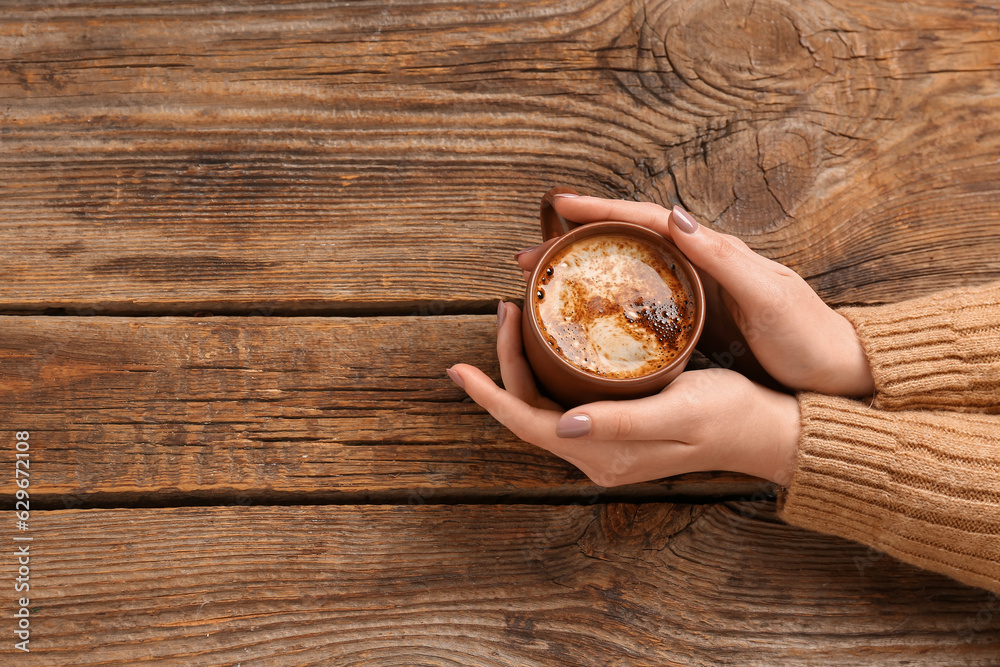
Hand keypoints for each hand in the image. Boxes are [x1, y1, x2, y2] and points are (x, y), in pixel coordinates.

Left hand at [447, 302, 800, 485]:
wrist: (768, 429)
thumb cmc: (730, 414)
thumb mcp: (679, 411)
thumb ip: (619, 421)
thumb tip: (561, 422)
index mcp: (602, 453)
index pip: (525, 423)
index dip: (488, 395)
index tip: (456, 367)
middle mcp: (596, 454)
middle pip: (528, 411)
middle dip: (506, 364)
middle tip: (505, 309)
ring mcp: (605, 444)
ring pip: (544, 405)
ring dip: (524, 366)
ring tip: (519, 316)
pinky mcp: (619, 429)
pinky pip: (565, 401)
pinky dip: (549, 371)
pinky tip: (553, 342)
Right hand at [515, 194, 874, 396]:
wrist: (836, 376)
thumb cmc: (809, 338)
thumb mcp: (769, 296)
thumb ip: (725, 258)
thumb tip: (675, 216)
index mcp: (716, 252)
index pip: (648, 219)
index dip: (602, 209)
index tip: (560, 205)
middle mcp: (701, 265)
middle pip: (628, 241)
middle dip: (577, 241)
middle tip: (533, 256)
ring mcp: (696, 294)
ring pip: (628, 270)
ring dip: (585, 271)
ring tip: (546, 282)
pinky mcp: (695, 322)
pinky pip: (641, 302)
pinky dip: (608, 301)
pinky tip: (587, 317)